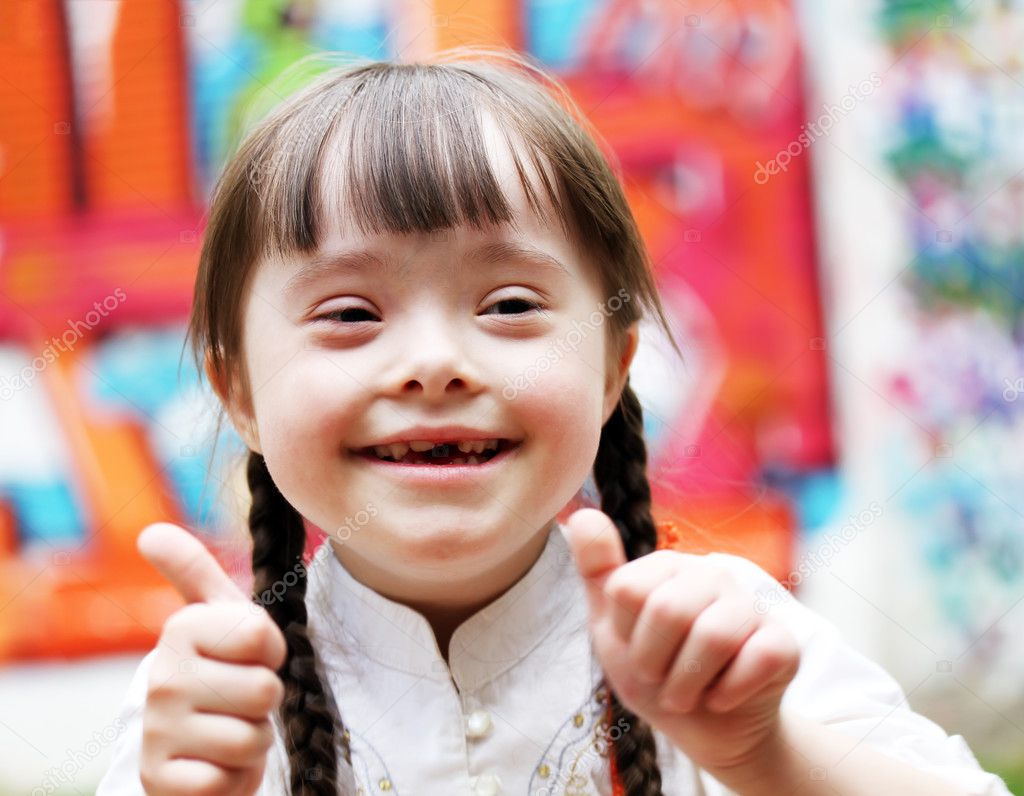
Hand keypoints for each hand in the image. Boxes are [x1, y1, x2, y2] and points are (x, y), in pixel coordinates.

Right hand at [137, 523, 286, 795]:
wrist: (189, 745)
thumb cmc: (220, 669)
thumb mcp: (218, 616)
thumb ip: (194, 570)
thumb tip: (150, 532)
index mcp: (181, 630)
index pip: (262, 638)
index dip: (271, 653)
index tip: (250, 657)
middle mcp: (162, 677)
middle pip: (264, 690)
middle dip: (264, 702)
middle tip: (240, 700)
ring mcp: (157, 731)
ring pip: (251, 739)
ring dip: (253, 742)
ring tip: (229, 730)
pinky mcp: (160, 780)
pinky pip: (227, 781)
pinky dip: (234, 779)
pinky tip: (215, 764)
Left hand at [562, 508, 800, 775]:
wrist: (706, 729)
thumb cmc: (657, 672)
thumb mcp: (612, 626)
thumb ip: (598, 571)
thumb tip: (581, 516)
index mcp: (667, 566)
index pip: (627, 589)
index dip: (626, 633)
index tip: (636, 648)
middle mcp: (712, 575)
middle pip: (668, 610)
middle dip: (653, 663)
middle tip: (660, 677)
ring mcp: (751, 606)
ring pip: (713, 637)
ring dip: (687, 685)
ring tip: (686, 693)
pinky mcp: (783, 643)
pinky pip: (756, 661)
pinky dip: (727, 693)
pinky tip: (721, 697)